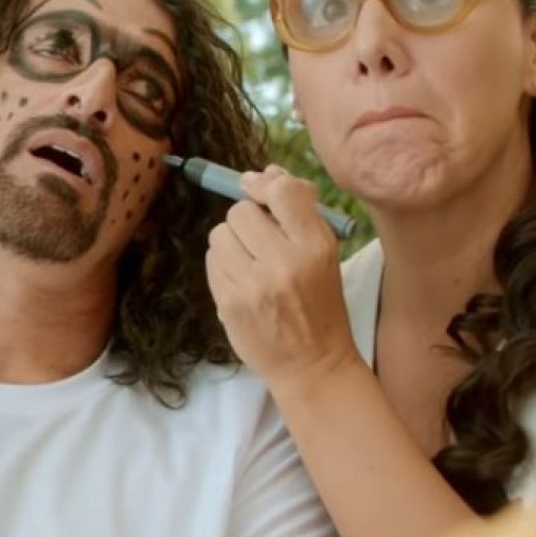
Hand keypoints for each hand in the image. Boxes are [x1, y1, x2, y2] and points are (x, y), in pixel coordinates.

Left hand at [205, 165, 359, 388]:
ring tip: (250, 262)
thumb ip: (297, 211)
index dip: (263, 183)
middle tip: (260, 240)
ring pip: (220, 234)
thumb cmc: (320, 303)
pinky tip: (242, 281)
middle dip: (246, 219)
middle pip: (240, 211)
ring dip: (231, 242)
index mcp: (315, 245)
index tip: (255, 186)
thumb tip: (264, 172)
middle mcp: (284, 261)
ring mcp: (253, 284)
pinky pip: (211, 261)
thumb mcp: (324, 253)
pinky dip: (222, 265)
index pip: (282, 191)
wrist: (313, 364)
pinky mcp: (230, 303)